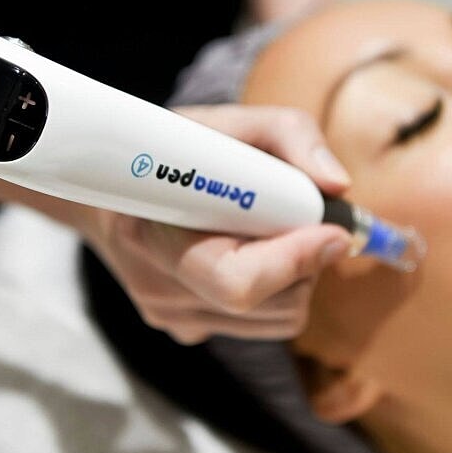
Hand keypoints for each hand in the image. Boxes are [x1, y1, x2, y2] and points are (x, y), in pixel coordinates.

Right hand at [80, 104, 352, 344]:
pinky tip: (249, 250)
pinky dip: (277, 290)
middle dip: (307, 261)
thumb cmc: (180, 148)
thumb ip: (292, 136)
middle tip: (301, 217)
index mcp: (153, 232)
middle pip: (274, 304)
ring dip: (297, 276)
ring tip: (270, 229)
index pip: (237, 282)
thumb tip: (337, 185)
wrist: (115, 186)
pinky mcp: (187, 331)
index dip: (294, 258)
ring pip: (279, 319)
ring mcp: (170, 317)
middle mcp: (158, 287)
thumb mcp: (232, 121)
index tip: (331, 228)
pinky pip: (262, 324)